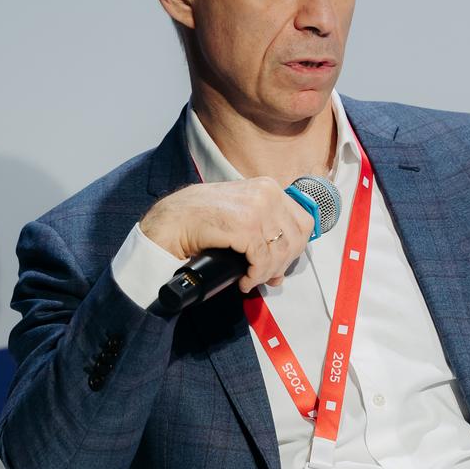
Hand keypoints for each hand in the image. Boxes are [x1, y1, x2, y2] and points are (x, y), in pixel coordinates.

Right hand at [139, 178, 314, 291]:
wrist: (166, 222)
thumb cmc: (198, 219)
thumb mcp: (238, 212)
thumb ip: (263, 229)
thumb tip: (281, 268)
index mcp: (268, 187)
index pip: (303, 222)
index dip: (295, 248)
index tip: (280, 263)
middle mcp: (267, 193)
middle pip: (296, 238)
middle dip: (283, 263)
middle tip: (266, 276)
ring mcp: (257, 208)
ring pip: (281, 251)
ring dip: (267, 272)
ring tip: (251, 279)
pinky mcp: (245, 227)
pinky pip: (262, 260)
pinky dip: (255, 276)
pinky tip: (244, 281)